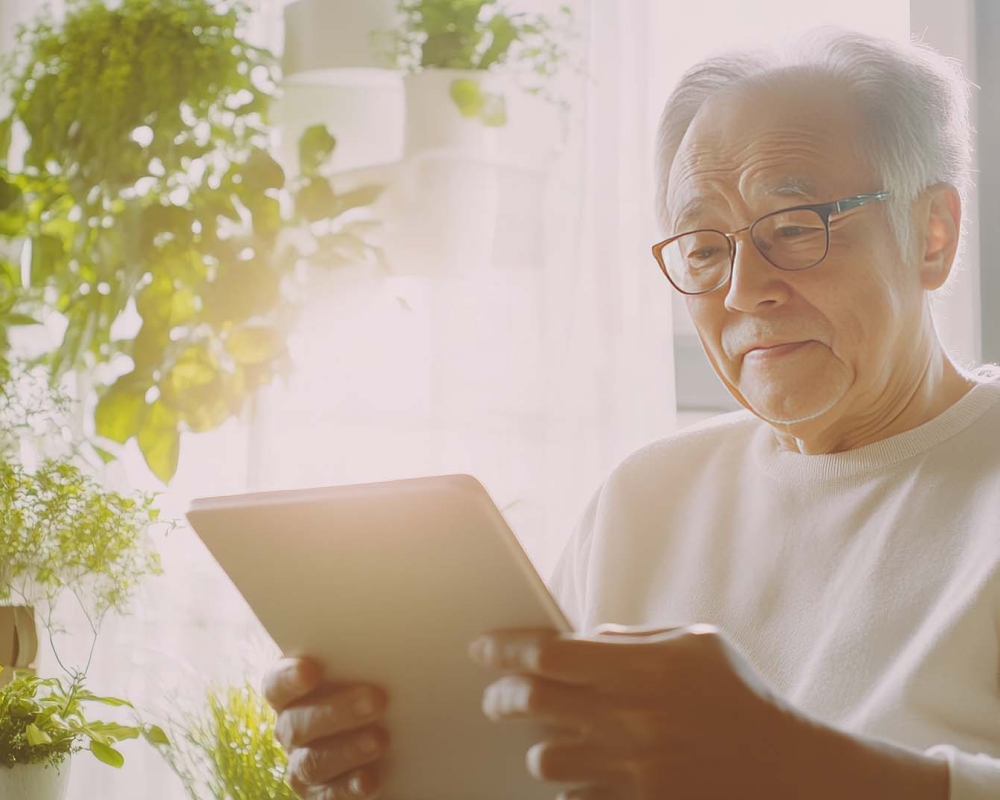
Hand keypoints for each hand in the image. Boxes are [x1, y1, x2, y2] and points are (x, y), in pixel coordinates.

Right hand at [262, 658, 389, 799]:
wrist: (395, 740)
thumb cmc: (376, 690)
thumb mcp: (367, 673)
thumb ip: (363, 662)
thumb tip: (386, 650)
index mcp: (294, 694)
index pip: (276, 685)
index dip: (288, 678)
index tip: (311, 669)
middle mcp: (291, 729)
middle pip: (298, 724)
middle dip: (336, 712)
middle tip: (376, 700)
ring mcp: (303, 765)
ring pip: (313, 762)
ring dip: (348, 750)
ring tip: (381, 739)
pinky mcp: (321, 796)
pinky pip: (330, 796)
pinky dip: (350, 788)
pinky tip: (371, 779)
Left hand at [468, 624, 807, 799]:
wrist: (788, 770)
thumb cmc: (741, 696)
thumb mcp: (696, 643)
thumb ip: (634, 639)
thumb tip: (585, 638)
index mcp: (642, 668)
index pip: (549, 655)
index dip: (506, 649)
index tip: (483, 647)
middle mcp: (630, 718)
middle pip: (533, 704)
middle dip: (501, 696)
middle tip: (495, 694)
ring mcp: (633, 768)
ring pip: (545, 758)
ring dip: (537, 746)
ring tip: (548, 737)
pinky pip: (577, 797)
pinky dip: (570, 783)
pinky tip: (584, 769)